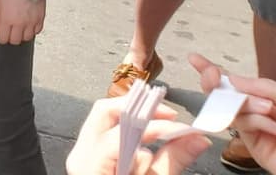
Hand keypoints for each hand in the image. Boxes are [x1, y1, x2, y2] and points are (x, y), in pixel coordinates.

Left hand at [0, 0, 45, 44]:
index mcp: (7, 19)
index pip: (3, 39)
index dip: (1, 37)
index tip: (2, 34)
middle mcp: (20, 23)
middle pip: (15, 41)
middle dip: (12, 37)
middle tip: (11, 31)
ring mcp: (31, 22)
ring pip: (27, 38)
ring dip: (23, 34)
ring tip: (20, 27)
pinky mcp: (40, 19)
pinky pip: (37, 31)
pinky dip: (33, 29)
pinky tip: (29, 23)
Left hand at [66, 96, 209, 174]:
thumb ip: (172, 162)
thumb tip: (195, 138)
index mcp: (89, 167)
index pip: (122, 131)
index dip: (154, 126)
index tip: (183, 128)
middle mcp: (80, 155)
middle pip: (105, 112)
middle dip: (140, 109)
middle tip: (170, 116)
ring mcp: (82, 156)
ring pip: (107, 120)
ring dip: (137, 123)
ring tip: (163, 138)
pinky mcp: (91, 159)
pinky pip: (110, 135)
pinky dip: (132, 137)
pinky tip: (148, 153)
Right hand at [191, 53, 275, 174]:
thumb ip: (266, 87)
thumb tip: (234, 79)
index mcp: (271, 97)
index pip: (239, 81)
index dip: (216, 70)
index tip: (195, 60)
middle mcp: (259, 111)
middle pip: (227, 94)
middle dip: (217, 84)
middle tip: (211, 77)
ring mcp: (255, 128)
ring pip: (233, 108)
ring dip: (247, 105)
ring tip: (269, 110)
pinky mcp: (252, 145)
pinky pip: (243, 126)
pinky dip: (256, 122)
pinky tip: (275, 128)